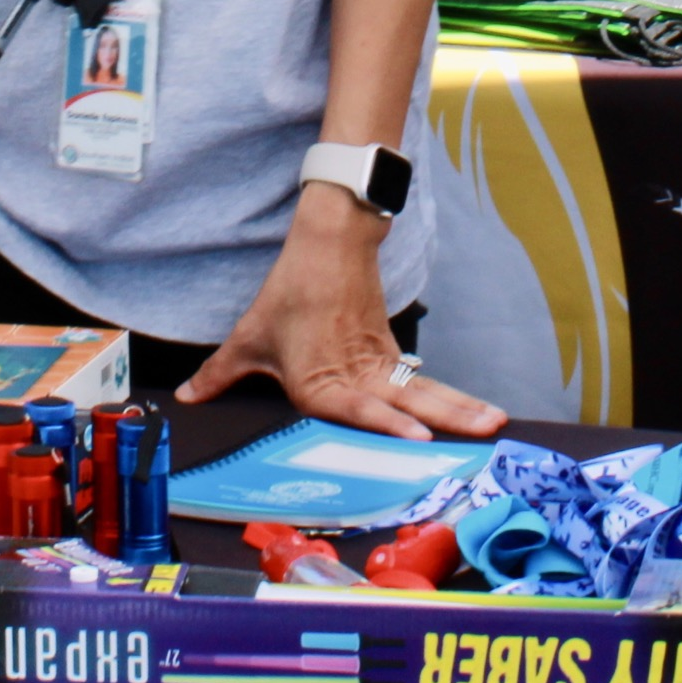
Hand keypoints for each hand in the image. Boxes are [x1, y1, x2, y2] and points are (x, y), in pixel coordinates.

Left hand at [180, 187, 507, 438]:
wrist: (328, 244)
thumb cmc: (288, 294)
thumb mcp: (249, 337)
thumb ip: (219, 373)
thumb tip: (187, 395)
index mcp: (317, 382)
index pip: (357, 408)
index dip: (388, 423)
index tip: (419, 438)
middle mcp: (353, 379)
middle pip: (405, 404)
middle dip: (446, 420)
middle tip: (481, 434)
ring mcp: (377, 365)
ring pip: (423, 392)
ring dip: (460, 407)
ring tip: (494, 422)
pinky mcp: (389, 353)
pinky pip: (421, 382)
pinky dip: (451, 397)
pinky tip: (476, 412)